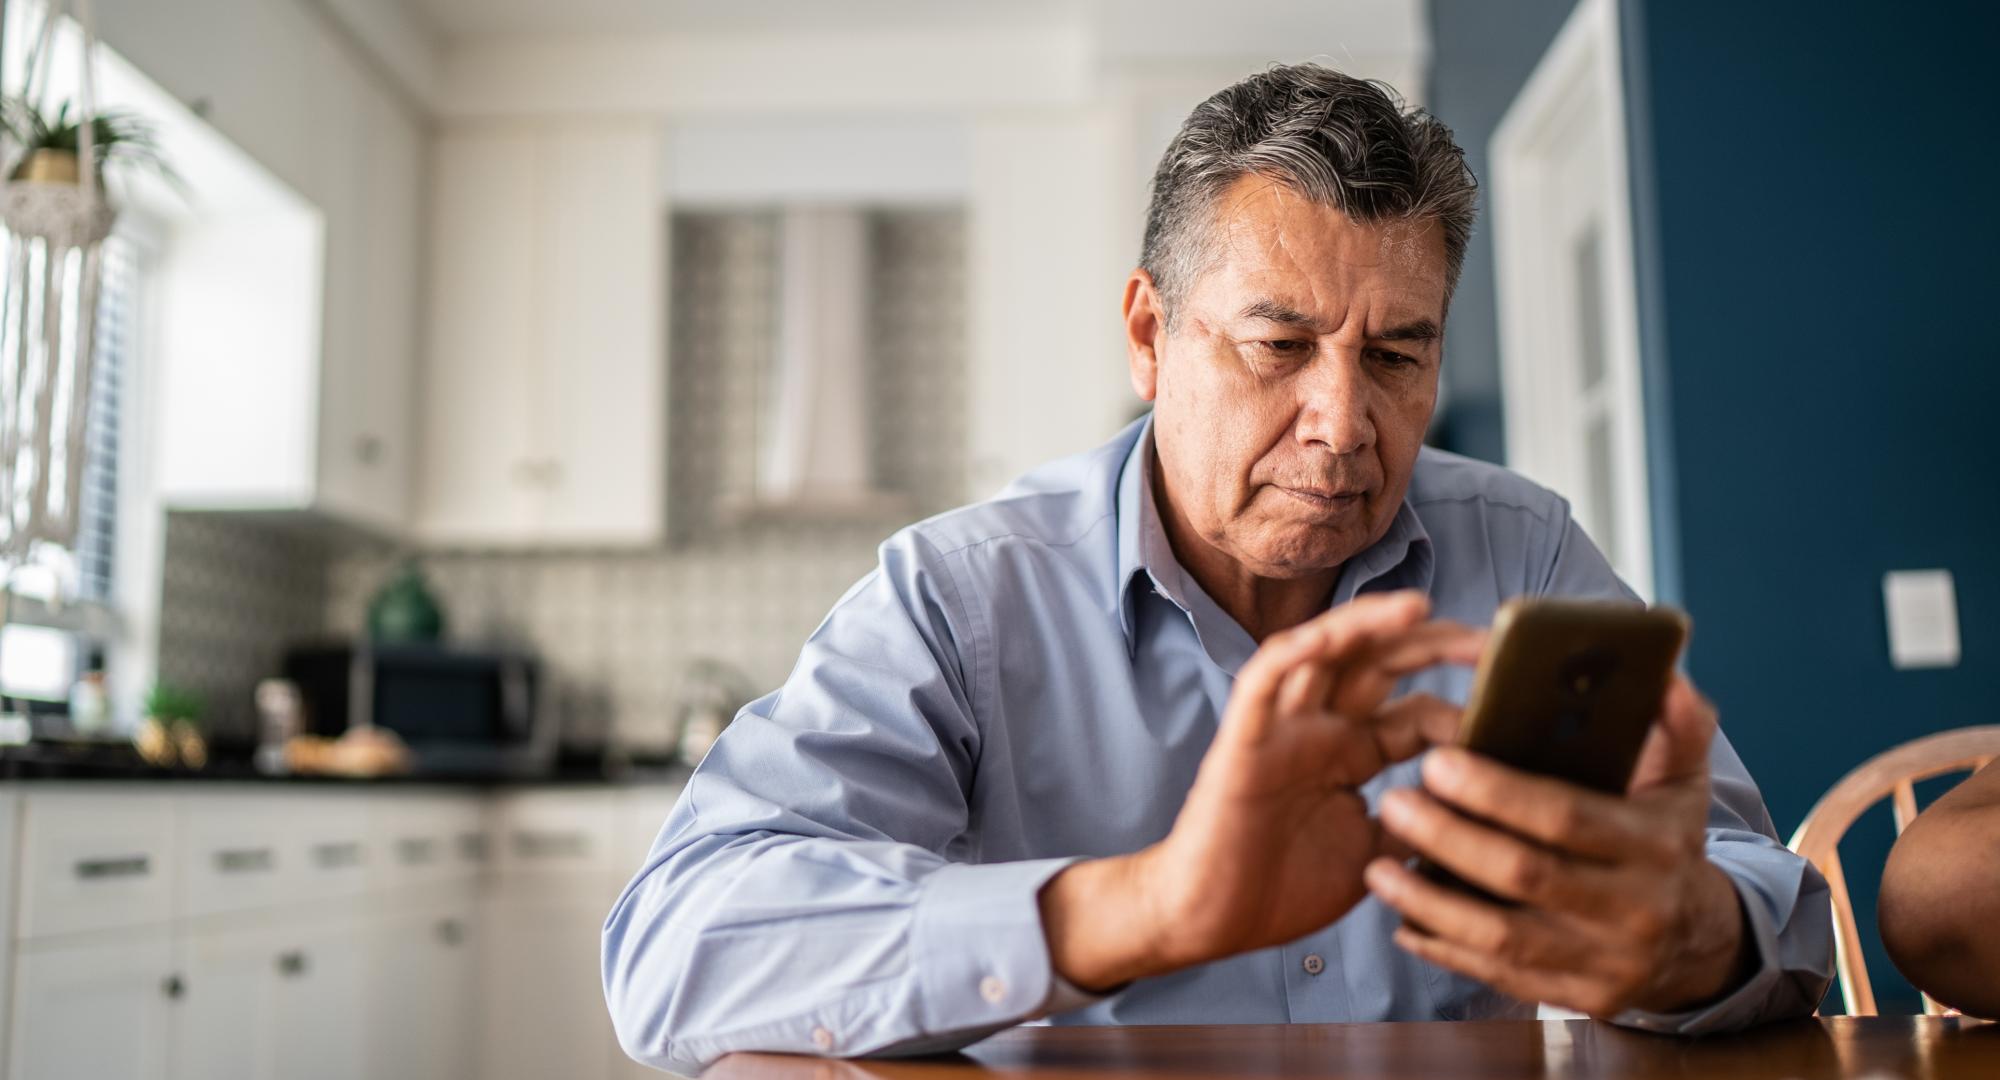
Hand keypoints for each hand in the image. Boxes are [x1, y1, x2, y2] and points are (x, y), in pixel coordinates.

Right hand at [1039, 590, 1483, 989]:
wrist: (1210, 921)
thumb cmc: (1281, 889)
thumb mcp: (1375, 855)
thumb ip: (1417, 821)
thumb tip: (1482, 807)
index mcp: (1353, 754)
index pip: (1417, 710)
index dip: (1464, 704)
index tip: (1515, 708)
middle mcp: (1321, 728)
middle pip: (1379, 664)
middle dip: (1433, 645)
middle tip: (1490, 642)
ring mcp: (1282, 729)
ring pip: (1325, 653)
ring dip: (1368, 625)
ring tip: (1420, 608)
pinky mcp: (1244, 739)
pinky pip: (1264, 680)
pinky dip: (1295, 652)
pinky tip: (1331, 635)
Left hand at [1364, 675, 1753, 1015]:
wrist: (1698, 943)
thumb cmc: (1668, 843)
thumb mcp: (1683, 782)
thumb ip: (1676, 724)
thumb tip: (1663, 673)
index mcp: (1654, 846)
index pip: (1566, 817)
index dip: (1497, 792)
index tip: (1436, 761)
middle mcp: (1633, 908)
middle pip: (1524, 875)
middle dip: (1449, 838)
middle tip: (1393, 802)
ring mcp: (1605, 962)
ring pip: (1502, 936)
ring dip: (1430, 902)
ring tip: (1377, 867)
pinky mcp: (1578, 998)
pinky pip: (1499, 977)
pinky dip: (1445, 948)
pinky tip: (1401, 921)